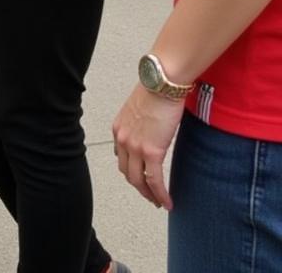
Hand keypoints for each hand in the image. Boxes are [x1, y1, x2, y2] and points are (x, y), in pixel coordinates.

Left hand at [112, 84, 185, 209]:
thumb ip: (140, 123)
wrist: (161, 84)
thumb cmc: (155, 91)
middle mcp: (122, 139)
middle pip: (127, 172)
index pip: (121, 157)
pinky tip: (168, 202)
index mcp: (118, 129)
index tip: (140, 178)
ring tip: (159, 202)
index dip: (131, 170)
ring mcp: (135, 147)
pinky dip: (161, 195)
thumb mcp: (139, 108)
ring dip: (149, 195)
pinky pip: (155, 181)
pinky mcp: (151, 152)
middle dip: (139, 187)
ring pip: (139, 181)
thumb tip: (151, 129)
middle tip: (150, 196)